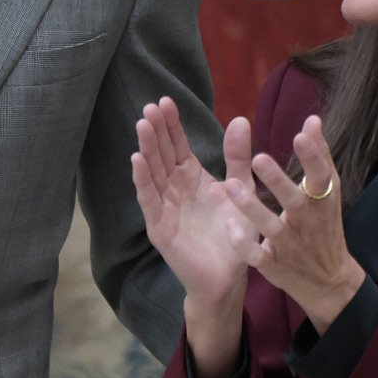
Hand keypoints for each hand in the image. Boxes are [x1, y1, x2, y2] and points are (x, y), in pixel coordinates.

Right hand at [133, 98, 248, 308]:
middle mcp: (174, 188)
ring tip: (143, 125)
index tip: (165, 101)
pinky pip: (150, 200)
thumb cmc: (234, 234)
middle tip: (150, 107)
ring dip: (146, 149)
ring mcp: (164, 207)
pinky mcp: (160, 227)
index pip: (177, 146)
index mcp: (192, 177)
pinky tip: (137, 160)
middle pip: (162, 154)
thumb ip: (238, 157)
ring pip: (153, 172)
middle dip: (156, 131)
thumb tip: (240, 119)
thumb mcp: (241, 189)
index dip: (171, 125)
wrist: (229, 276)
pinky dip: (143, 180)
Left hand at [225, 116, 364, 330]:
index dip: (313, 157)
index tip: (301, 134)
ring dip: (252, 208)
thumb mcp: (326, 193)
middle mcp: (307, 222)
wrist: (328, 280)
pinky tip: (229, 227)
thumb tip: (312, 119)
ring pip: (271, 227)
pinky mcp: (275, 265)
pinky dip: (244, 245)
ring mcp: (290, 245)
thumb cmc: (323, 225)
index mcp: (322, 201)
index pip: (321, 176)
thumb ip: (318, 156)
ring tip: (230, 185)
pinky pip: (258, 256)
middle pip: (294, 201)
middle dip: (278, 181)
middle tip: (258, 157)